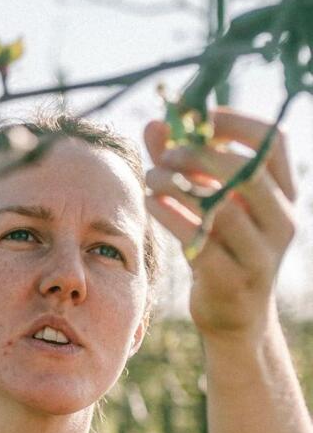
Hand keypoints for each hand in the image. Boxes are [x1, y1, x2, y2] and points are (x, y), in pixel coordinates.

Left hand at [143, 106, 297, 341]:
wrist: (234, 317)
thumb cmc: (218, 248)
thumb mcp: (205, 202)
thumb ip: (181, 163)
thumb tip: (154, 123)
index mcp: (283, 194)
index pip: (273, 142)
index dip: (235, 122)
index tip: (196, 116)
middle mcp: (281, 220)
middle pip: (248, 171)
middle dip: (202, 154)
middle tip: (167, 153)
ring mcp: (261, 252)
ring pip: (223, 207)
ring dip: (179, 185)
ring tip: (151, 178)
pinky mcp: (233, 278)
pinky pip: (200, 241)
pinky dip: (171, 216)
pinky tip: (150, 203)